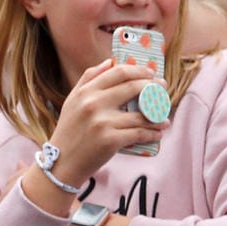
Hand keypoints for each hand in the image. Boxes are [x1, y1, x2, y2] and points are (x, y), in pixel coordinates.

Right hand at [46, 60, 170, 183]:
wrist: (62, 164)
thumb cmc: (69, 131)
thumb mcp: (72, 101)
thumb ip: (88, 78)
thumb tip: (109, 61)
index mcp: (86, 92)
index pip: (119, 72)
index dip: (139, 70)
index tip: (151, 73)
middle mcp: (94, 104)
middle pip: (134, 87)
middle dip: (154, 87)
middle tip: (163, 90)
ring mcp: (103, 122)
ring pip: (141, 114)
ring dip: (158, 115)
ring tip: (164, 118)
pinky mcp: (111, 140)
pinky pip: (140, 133)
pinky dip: (152, 133)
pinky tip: (157, 133)